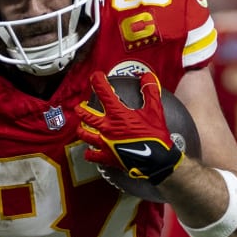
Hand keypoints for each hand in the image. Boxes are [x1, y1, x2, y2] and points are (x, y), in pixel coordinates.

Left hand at [74, 70, 181, 185]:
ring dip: (81, 128)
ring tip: (80, 126)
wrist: (156, 160)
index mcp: (118, 114)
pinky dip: (89, 153)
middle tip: (80, 105)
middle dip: (81, 108)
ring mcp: (105, 143)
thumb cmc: (155, 136)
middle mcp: (107, 128)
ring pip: (84, 134)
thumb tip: (147, 77)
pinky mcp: (107, 157)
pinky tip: (89, 151)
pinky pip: (91, 155)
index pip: (103, 92)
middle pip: (86, 115)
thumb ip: (150, 91)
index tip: (96, 76)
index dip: (98, 81)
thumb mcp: (155, 110)